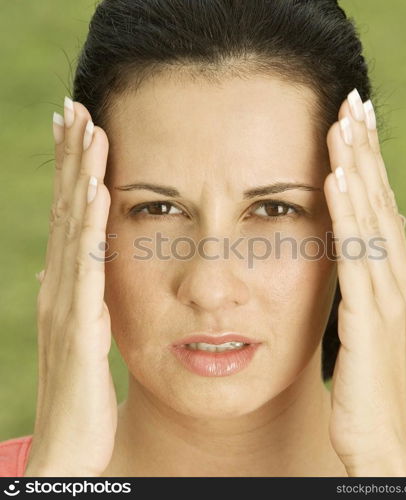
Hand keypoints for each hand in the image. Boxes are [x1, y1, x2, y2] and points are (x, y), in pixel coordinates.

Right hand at [25, 98, 116, 476]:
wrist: (70, 446)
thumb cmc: (81, 392)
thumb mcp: (84, 336)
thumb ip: (81, 299)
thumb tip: (71, 270)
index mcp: (68, 287)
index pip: (71, 217)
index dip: (72, 172)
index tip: (78, 130)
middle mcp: (61, 286)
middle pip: (67, 209)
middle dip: (71, 158)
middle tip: (75, 108)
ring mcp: (65, 303)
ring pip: (74, 228)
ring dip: (80, 176)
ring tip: (88, 129)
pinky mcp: (77, 325)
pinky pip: (87, 267)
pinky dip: (90, 227)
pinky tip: (99, 193)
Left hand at [323, 89, 405, 475]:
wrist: (375, 434)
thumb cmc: (366, 377)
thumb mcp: (366, 317)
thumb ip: (368, 274)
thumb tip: (374, 233)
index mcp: (392, 277)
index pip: (380, 206)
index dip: (368, 162)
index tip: (353, 120)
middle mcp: (397, 277)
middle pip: (381, 200)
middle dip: (367, 150)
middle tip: (354, 101)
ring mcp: (388, 295)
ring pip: (372, 217)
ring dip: (359, 168)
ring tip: (345, 123)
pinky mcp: (371, 315)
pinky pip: (358, 253)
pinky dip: (350, 213)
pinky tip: (338, 179)